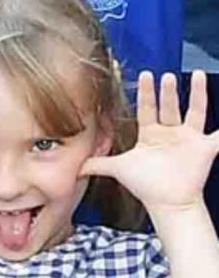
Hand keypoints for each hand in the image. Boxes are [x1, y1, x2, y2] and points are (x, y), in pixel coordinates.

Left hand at [82, 71, 218, 212]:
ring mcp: (188, 139)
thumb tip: (73, 166)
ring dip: (197, 94)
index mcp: (150, 134)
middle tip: (165, 75)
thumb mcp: (118, 169)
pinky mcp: (204, 149)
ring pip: (195, 111)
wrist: (167, 204)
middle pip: (169, 106)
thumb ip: (96, 164)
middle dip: (167, 91)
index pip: (147, 107)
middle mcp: (170, 132)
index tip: (145, 74)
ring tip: (197, 74)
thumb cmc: (145, 185)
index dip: (145, 92)